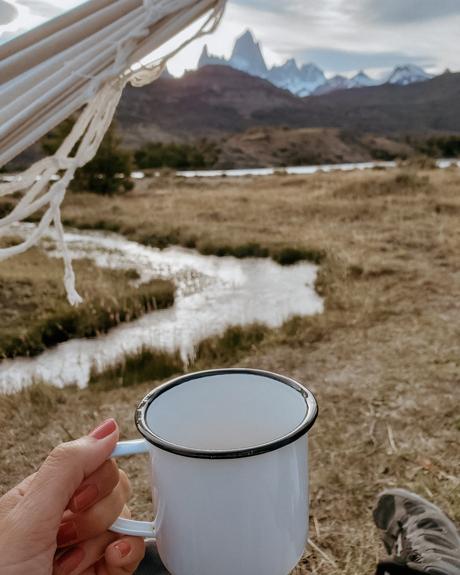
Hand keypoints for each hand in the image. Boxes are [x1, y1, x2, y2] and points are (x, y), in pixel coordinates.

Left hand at [0, 419, 144, 574]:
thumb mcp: (26, 518)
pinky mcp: (100, 572)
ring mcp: (83, 546)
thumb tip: (107, 430)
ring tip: (68, 567)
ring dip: (100, 545)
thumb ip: (67, 468)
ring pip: (122, 522)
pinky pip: (130, 552)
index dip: (94, 479)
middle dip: (96, 515)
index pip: (93, 462)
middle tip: (65, 538)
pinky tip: (108, 565)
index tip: (76, 501)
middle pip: (113, 490)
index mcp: (42, 495)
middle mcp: (65, 517)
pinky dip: (125, 557)